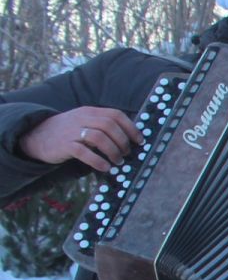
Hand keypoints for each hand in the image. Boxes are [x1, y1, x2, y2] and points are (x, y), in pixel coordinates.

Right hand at [18, 106, 141, 172]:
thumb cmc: (67, 132)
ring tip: (117, 161)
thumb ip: (102, 126)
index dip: (131, 128)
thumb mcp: (84, 122)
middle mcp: (81, 119)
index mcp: (89, 112)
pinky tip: (105, 167)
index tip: (139, 141)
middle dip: (123, 141)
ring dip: (113, 151)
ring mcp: (72, 131)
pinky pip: (84, 152)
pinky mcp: (64, 145)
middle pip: (109, 126)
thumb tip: (129, 140)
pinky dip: (98, 160)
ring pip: (99, 137)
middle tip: (126, 154)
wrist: (36, 136)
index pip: (115, 114)